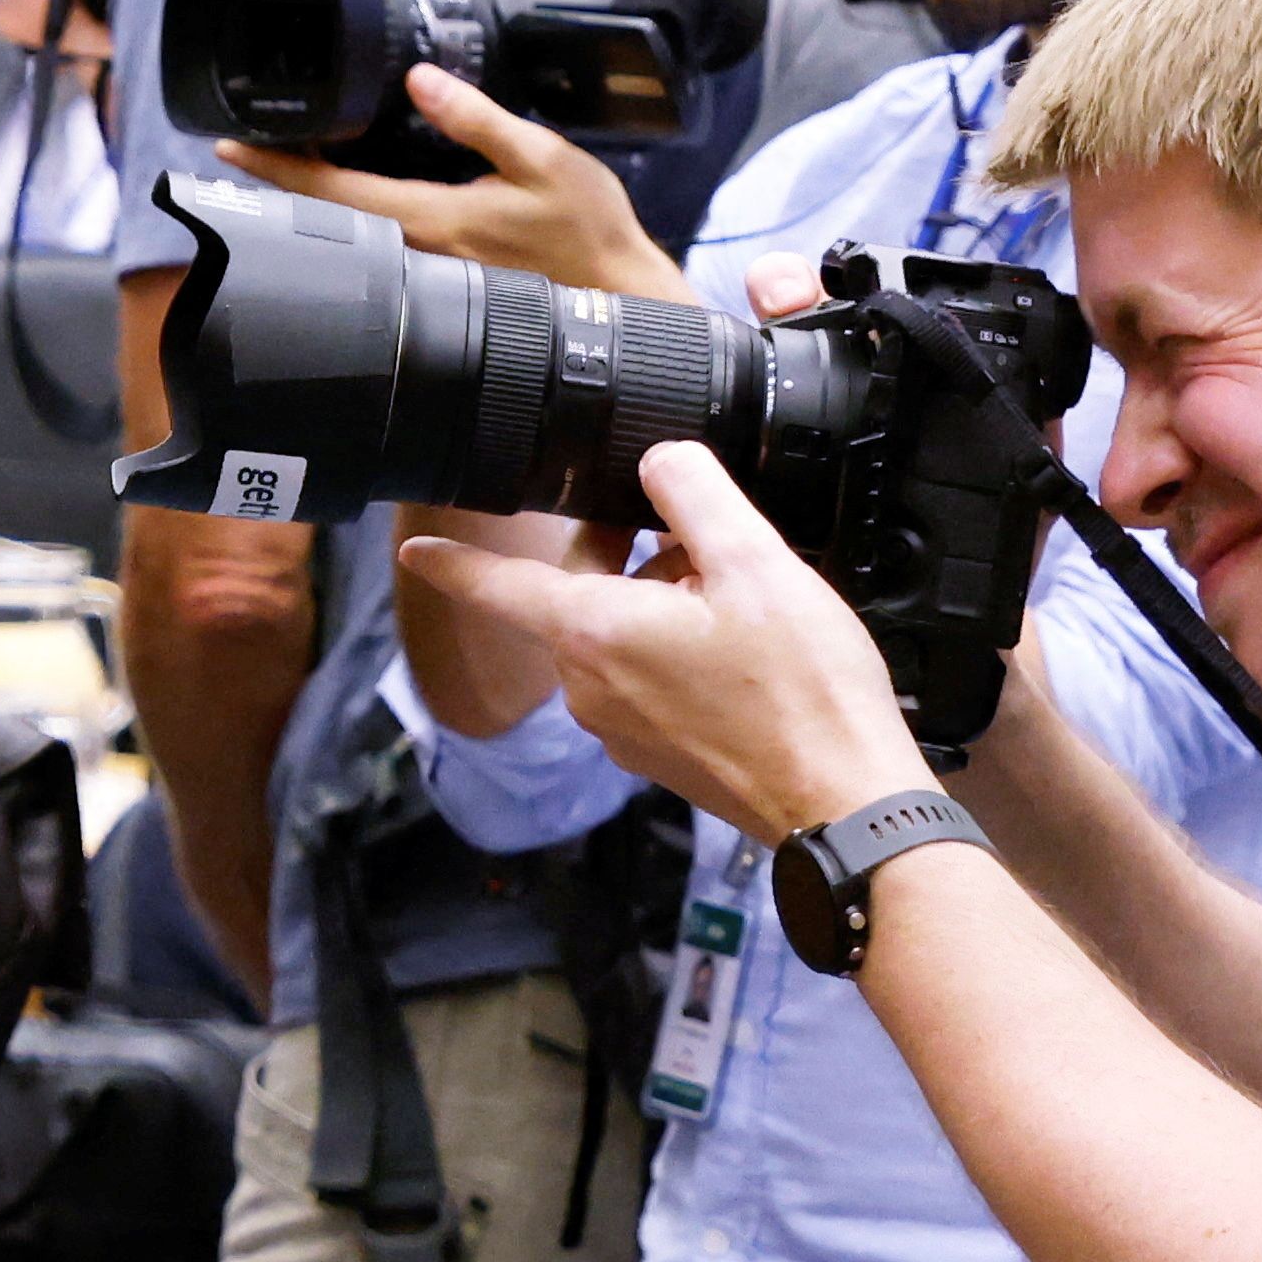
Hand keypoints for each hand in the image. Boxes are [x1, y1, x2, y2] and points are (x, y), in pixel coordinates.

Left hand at [239, 64, 683, 301]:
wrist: (623, 301)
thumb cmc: (591, 234)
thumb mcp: (543, 158)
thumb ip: (477, 119)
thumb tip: (421, 79)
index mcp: (430, 220)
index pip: (330, 191)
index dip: (274, 167)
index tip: (225, 147)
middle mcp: (415, 251)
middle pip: (324, 214)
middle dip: (279, 181)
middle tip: (240, 145)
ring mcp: (425, 270)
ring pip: (348, 231)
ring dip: (311, 197)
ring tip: (278, 160)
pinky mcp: (442, 277)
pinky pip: (378, 243)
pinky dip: (350, 214)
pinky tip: (344, 193)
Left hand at [390, 441, 926, 849]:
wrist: (846, 802)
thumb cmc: (804, 695)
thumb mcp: (756, 565)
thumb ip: (694, 495)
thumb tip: (658, 459)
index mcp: (594, 634)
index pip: (498, 584)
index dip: (455, 559)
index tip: (416, 549)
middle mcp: (589, 686)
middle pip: (580, 595)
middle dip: (632, 558)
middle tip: (704, 548)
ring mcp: (619, 727)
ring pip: (618, 636)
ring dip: (661, 606)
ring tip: (740, 607)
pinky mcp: (655, 753)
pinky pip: (646, 680)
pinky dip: (678, 653)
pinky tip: (742, 655)